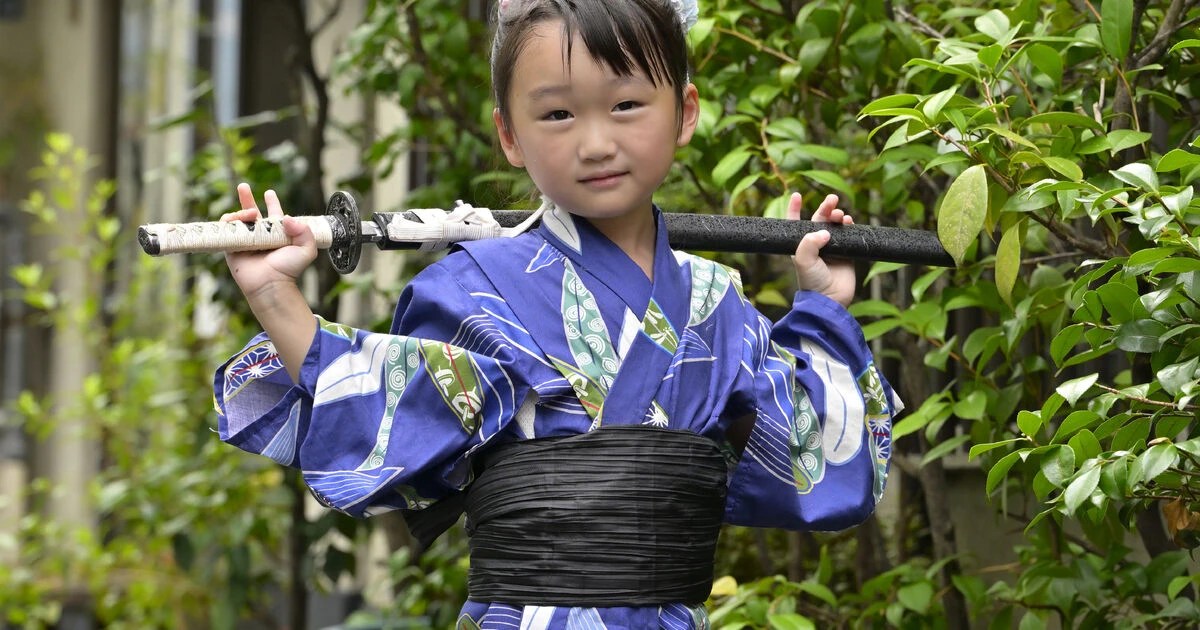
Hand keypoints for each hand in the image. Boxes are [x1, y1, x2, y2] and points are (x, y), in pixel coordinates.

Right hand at [222, 183, 316, 298]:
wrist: (271, 283)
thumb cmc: (289, 270)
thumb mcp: (306, 250)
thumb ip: (305, 232)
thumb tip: (288, 217)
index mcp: (277, 234)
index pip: (274, 215)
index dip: (272, 203)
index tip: (269, 193)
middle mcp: (261, 236)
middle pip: (252, 213)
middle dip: (247, 199)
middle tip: (243, 186)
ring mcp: (246, 240)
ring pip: (239, 219)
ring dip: (243, 211)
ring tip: (251, 213)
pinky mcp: (232, 247)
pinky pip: (226, 230)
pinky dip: (229, 221)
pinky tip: (234, 218)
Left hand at [789, 192, 856, 306]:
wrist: (831, 299)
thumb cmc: (812, 281)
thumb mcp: (804, 261)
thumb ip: (809, 243)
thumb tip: (825, 231)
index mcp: (801, 245)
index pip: (796, 223)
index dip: (795, 208)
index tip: (797, 195)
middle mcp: (816, 244)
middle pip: (819, 219)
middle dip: (825, 207)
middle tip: (832, 199)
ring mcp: (832, 247)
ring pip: (835, 224)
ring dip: (837, 215)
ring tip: (840, 216)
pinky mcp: (846, 251)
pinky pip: (848, 233)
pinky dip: (848, 225)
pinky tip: (848, 222)